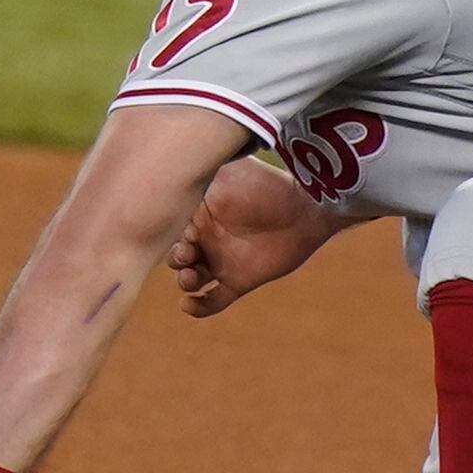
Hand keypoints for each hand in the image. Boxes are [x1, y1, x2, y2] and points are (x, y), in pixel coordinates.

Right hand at [168, 157, 339, 317]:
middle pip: (176, 255)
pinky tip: (189, 304)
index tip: (173, 230)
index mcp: (199, 213)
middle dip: (175, 258)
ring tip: (190, 276)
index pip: (171, 228)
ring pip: (190, 279)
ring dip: (184, 280)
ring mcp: (222, 260)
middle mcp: (207, 238)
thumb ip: (202, 171)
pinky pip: (213, 300)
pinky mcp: (238, 280)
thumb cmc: (269, 185)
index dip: (167, 232)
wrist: (305, 207)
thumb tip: (177, 165)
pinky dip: (199, 307)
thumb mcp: (231, 172)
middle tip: (186, 253)